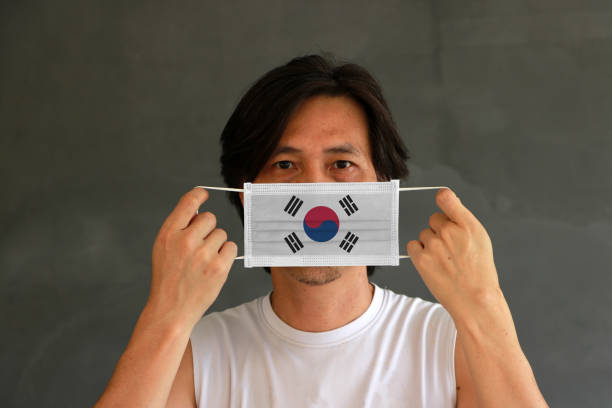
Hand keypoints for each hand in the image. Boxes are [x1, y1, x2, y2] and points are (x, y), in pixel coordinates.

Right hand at [147, 187, 236, 328]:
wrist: (171, 310)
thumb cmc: (168, 278)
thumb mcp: (163, 249)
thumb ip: (179, 229)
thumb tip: (198, 213)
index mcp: (169, 234)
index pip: (188, 203)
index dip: (199, 195)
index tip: (204, 195)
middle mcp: (185, 241)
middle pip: (210, 218)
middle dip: (208, 229)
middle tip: (199, 247)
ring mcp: (203, 254)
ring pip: (222, 234)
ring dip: (217, 245)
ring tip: (203, 261)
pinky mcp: (218, 267)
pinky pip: (231, 247)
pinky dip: (225, 255)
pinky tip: (213, 266)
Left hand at [406, 188, 500, 321]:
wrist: (474, 299)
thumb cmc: (479, 270)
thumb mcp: (481, 239)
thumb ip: (463, 219)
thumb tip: (447, 199)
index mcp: (468, 225)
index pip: (446, 198)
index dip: (443, 198)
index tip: (443, 201)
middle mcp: (450, 232)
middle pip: (434, 219)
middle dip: (440, 230)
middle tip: (452, 249)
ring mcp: (434, 245)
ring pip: (424, 234)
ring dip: (430, 244)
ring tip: (445, 260)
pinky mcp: (421, 259)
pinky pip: (412, 245)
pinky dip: (419, 253)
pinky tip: (432, 263)